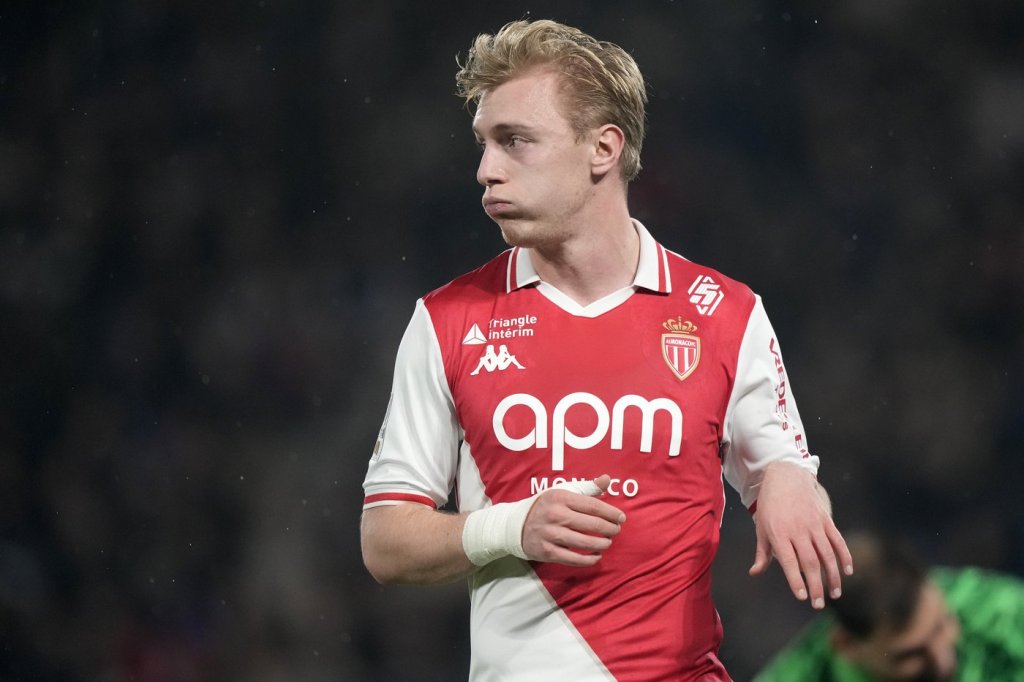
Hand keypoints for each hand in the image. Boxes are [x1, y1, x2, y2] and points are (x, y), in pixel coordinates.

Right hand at [521, 475, 625, 566]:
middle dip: (609, 529)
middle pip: (592, 524)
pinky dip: (588, 559)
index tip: (621, 518)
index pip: (593, 505)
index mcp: (560, 497)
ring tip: (607, 542)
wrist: (515, 525)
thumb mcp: (562, 492)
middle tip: (616, 530)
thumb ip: (587, 487)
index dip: (611, 513)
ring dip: (602, 544)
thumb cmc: (545, 507)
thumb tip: (607, 479)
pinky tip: (597, 556)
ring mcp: (550, 534)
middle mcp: (555, 515)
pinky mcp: (547, 551)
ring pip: (585, 542)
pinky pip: (573, 558)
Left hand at [749, 461, 852, 607]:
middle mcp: (798, 530)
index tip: (802, 597)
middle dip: (816, 585)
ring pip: (827, 554)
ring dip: (833, 576)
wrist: (786, 476)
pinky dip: (844, 556)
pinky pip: (838, 540)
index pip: (789, 562)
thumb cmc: (770, 506)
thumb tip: (755, 573)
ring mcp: (814, 524)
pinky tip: (848, 571)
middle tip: (818, 604)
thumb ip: (762, 553)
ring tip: (834, 594)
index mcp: (779, 533)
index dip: (796, 581)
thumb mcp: (761, 527)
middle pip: (810, 562)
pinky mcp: (826, 519)